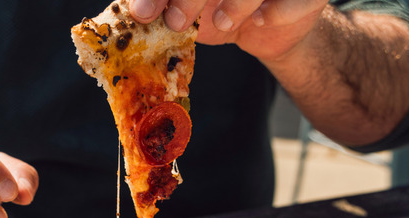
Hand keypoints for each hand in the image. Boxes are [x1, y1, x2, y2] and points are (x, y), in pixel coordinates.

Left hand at [128, 0, 328, 62]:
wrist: (271, 24)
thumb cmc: (220, 6)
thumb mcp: (185, 4)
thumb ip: (160, 2)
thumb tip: (132, 11)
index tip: (141, 11)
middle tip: (173, 21)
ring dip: (235, 0)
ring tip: (219, 22)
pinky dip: (276, 10)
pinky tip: (260, 21)